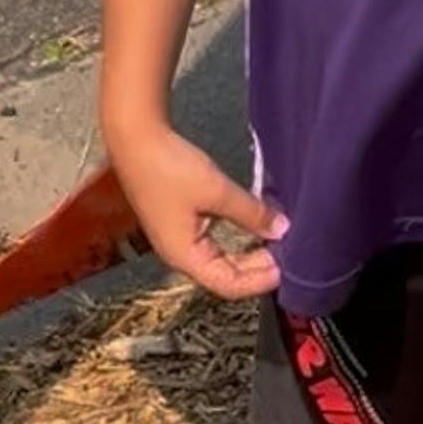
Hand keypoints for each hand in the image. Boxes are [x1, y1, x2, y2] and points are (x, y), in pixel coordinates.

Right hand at [106, 118, 287, 298]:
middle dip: (257, 266)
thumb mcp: (217, 190)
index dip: (259, 280)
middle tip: (287, 253)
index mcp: (184, 256)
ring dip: (248, 252)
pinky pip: (213, 242)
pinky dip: (236, 238)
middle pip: (225, 275)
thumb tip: (282, 229)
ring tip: (275, 241)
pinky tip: (253, 225)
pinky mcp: (180, 221)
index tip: (286, 267)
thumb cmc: (169, 167)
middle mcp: (180, 254)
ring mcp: (178, 238)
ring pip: (221, 258)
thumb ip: (252, 213)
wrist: (135, 138)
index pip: (229, 285)